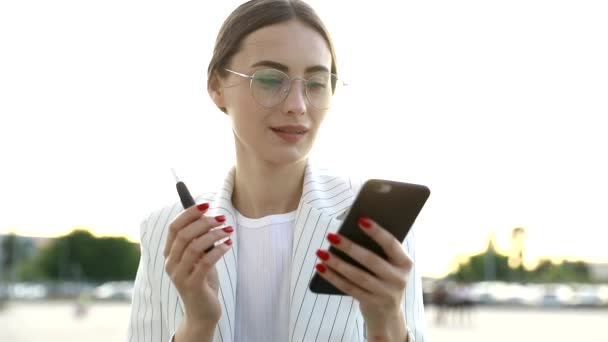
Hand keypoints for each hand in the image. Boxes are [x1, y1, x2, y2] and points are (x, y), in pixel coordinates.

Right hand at [163, 203, 233, 323]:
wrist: (202, 312)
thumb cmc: (202, 280)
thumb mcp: (199, 258)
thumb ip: (199, 241)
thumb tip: (208, 216)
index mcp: (169, 254)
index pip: (174, 227)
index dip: (189, 213)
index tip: (206, 204)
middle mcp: (170, 264)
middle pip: (183, 234)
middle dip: (204, 222)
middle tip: (222, 218)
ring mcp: (179, 275)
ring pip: (194, 247)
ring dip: (213, 235)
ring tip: (228, 230)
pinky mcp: (192, 285)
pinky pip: (205, 262)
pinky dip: (218, 250)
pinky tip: (228, 244)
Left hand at [314, 216, 411, 325]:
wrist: (388, 312)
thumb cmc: (384, 278)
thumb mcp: (390, 264)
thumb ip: (378, 250)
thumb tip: (351, 231)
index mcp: (405, 263)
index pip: (391, 244)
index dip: (377, 232)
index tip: (360, 219)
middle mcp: (398, 279)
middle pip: (371, 260)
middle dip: (349, 247)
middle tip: (331, 236)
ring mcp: (385, 293)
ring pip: (357, 276)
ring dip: (337, 263)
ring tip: (321, 252)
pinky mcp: (371, 303)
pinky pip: (348, 288)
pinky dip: (333, 277)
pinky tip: (321, 267)